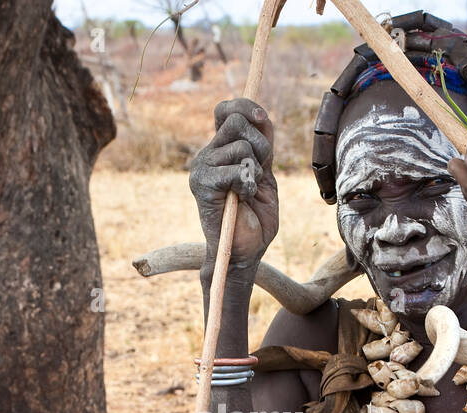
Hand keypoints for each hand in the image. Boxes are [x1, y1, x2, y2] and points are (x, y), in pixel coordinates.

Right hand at [189, 98, 278, 270]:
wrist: (244, 252)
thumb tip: (260, 114)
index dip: (246, 107)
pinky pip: (235, 169)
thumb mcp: (264, 172)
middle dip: (260, 145)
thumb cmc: (255, 216)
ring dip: (255, 170)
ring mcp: (201, 168)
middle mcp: (208, 154)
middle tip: (257, 174)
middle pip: (237, 121)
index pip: (227, 110)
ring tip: (248, 191)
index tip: (262, 119)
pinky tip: (242, 199)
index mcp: (221, 149)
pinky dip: (247, 184)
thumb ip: (262, 144)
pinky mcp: (201, 183)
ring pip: (241, 145)